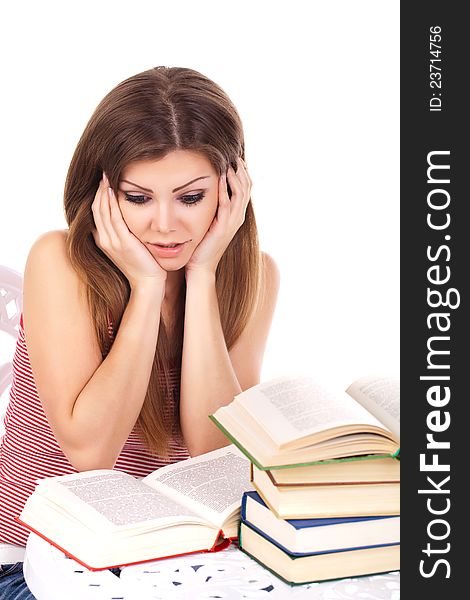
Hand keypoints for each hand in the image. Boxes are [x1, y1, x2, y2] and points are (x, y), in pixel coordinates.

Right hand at [92, 173, 166, 289]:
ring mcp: (112, 242)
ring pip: (102, 211)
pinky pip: (114, 218)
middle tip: (102, 173)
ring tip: (105, 176)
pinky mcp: (123, 242)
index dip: (97, 197)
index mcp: (104, 241)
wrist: (149, 283)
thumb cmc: (144, 265)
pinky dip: (111, 202)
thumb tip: (128, 219)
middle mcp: (104, 240)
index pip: (96, 214)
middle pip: (96, 209)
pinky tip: (112, 189)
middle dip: (98, 190)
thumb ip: (125, 233)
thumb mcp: (131, 247)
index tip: (102, 182)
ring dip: (102, 192)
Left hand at [185, 157, 251, 275]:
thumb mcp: (210, 221)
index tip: (235, 158)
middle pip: (247, 188)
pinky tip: (221, 178)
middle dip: (242, 171)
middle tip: (235, 155)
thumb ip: (213, 207)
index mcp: (236, 215)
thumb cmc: (202, 245)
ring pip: (240, 194)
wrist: (200, 266)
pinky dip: (225, 190)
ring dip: (236, 177)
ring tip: (230, 162)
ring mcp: (232, 223)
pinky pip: (227, 205)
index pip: (245, 189)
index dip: (242, 173)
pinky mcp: (223, 227)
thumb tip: (207, 189)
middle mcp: (238, 217)